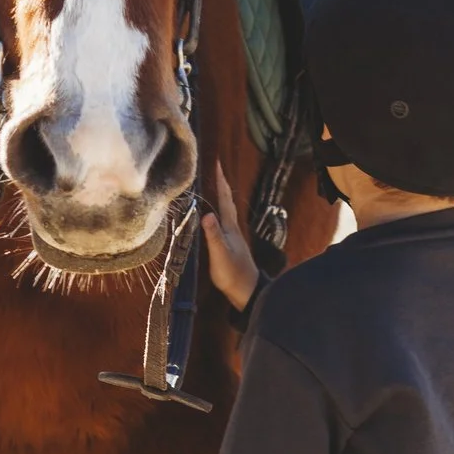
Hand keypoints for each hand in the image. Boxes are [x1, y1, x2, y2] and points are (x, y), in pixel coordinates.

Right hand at [200, 165, 263, 311]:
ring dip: (220, 196)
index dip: (220, 180)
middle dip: (220, 184)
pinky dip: (218, 210)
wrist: (247, 292)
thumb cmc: (232, 274)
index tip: (215, 162)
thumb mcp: (219, 254)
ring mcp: (233, 236)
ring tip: (212, 185)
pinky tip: (214, 214)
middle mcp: (233, 227)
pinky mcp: (230, 244)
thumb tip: (206, 214)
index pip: (224, 199)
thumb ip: (213, 235)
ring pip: (226, 210)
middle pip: (226, 201)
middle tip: (213, 168)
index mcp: (230, 226)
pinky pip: (223, 220)